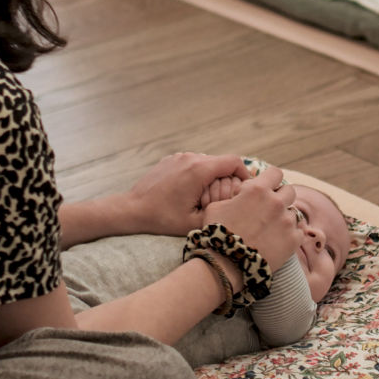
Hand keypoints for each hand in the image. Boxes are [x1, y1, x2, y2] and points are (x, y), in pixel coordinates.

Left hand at [124, 151, 250, 235]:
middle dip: (227, 180)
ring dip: (212, 178)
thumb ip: (220, 211)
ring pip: (207, 162)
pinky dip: (198, 175)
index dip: (245, 174)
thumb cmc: (162, 218)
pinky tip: (190, 193)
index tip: (246, 189)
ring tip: (205, 198)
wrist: (132, 209)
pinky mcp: (171, 159)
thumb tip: (237, 206)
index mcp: (199, 170)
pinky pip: (193, 164)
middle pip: (221, 162)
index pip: (234, 162)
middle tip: (224, 200)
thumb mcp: (195, 222)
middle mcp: (190, 158)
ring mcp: (179, 156)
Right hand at [202, 164, 298, 272]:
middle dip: (281, 197)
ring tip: (271, 230)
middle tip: (270, 209)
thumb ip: (234, 196)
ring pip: (293, 214)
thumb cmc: (217, 233)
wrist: (226, 264)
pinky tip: (277, 242)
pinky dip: (289, 236)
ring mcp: (286, 222)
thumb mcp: (217, 206)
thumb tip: (240, 195)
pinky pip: (298, 233)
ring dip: (284, 219)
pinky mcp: (293, 240)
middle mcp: (275, 202)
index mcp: (257, 190)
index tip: (267, 187)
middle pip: (290, 191)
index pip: (275, 173)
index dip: (271, 179)